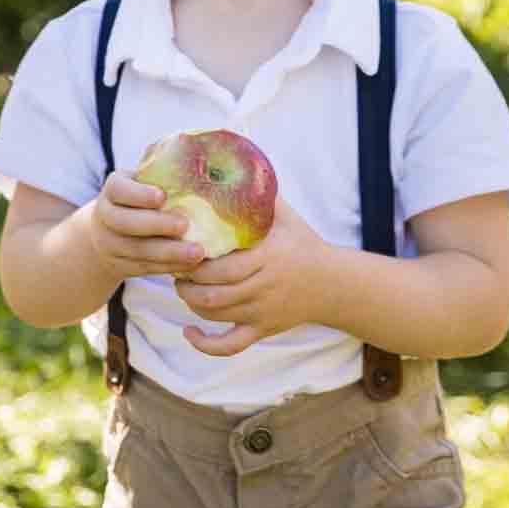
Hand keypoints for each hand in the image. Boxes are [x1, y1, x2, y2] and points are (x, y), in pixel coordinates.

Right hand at [85, 171, 209, 283]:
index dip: (138, 194)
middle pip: (125, 223)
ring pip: (137, 250)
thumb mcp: (142, 179)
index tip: (162, 196)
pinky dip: (168, 268)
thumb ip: (160, 163)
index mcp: (113, 190)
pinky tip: (191, 265)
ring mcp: (111, 244)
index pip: (118, 189)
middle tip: (185, 224)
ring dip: (168, 253)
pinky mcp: (122, 266)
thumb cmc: (140, 198)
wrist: (108, 234)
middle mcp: (106, 217)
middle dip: (156, 225)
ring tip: (198, 252)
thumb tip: (192, 140)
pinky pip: (145, 268)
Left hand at [174, 195, 333, 356]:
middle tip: (175, 266)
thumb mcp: (285, 216)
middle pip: (214, 292)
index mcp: (267, 257)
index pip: (222, 266)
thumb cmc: (303, 244)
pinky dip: (206, 344)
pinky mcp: (262, 330)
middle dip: (187, 282)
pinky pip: (231, 345)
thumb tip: (234, 162)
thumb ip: (260, 193)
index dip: (195, 262)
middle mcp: (264, 287)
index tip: (181, 248)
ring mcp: (262, 312)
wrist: (334, 284)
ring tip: (182, 286)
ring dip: (191, 302)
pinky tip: (189, 332)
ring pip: (217, 314)